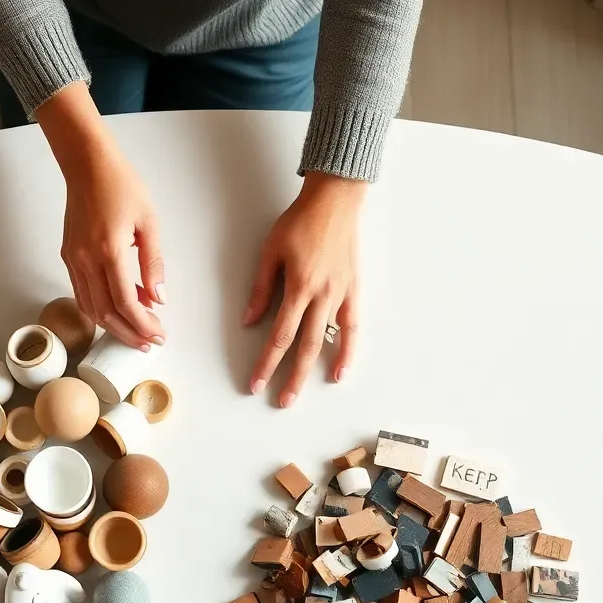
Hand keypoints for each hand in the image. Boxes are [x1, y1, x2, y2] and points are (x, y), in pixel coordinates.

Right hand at [37, 83, 165, 350]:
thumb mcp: (149, 222)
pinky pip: (81, 293)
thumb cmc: (121, 185)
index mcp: (109, 250)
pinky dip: (99, 309)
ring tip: (135, 333)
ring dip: (113, 326)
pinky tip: (117, 311)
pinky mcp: (68, 256)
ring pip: (90, 308)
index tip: (157, 335)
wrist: (87, 165)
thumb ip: (153, 263)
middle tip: (148, 343)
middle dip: (129, 333)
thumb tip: (158, 297)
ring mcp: (74, 259)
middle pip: (106, 313)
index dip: (142, 324)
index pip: (126, 302)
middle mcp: (87, 259)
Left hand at [244, 171, 363, 405]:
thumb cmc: (301, 221)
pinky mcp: (353, 291)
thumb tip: (249, 320)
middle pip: (304, 347)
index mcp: (299, 287)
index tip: (256, 382)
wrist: (336, 201)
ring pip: (327, 341)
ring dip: (315, 370)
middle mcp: (322, 296)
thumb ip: (261, 289)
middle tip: (279, 401)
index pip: (279, 335)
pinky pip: (352, 327)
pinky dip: (348, 350)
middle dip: (290, 377)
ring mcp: (341, 295)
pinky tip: (340, 369)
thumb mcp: (271, 251)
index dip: (267, 363)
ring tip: (303, 392)